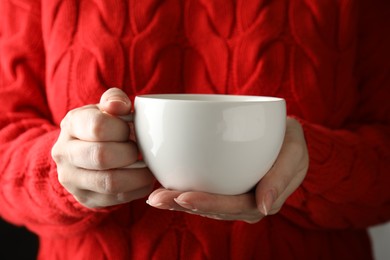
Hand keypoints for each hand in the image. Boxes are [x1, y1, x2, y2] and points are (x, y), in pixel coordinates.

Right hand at [51, 88, 154, 208]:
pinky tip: (143, 178)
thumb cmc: (103, 126)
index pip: (98, 126)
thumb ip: (114, 100)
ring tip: (147, 166)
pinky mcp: (86, 198)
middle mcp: (64, 153)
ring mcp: (72, 179)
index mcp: (71, 124)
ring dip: (138, 174)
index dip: (122, 129)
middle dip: (130, 153)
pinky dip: (138, 188)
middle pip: (102, 157)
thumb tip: (120, 106)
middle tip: (139, 149)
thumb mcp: (106, 108)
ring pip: (110, 182)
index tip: (130, 130)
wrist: (82, 153)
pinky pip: (117, 198)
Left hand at [146, 117, 307, 222]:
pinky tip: (165, 186)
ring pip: (204, 204)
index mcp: (263, 200)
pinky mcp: (225, 187)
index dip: (208, 204)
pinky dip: (183, 190)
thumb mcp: (295, 152)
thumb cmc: (290, 143)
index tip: (184, 197)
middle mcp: (246, 203)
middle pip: (212, 208)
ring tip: (154, 197)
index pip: (233, 206)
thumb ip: (282, 177)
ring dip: (178, 202)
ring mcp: (234, 196)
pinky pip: (203, 191)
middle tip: (157, 199)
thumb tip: (264, 207)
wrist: (286, 137)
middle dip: (183, 205)